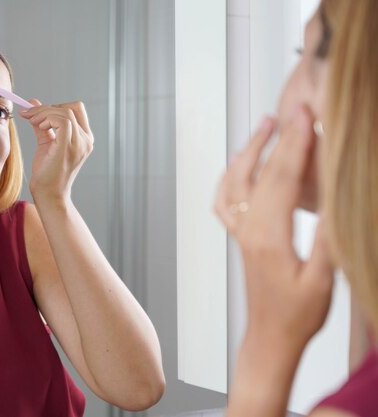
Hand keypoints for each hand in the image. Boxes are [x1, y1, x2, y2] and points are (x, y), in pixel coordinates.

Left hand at [19, 100, 93, 202]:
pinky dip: (47, 118)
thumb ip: (42, 123)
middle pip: (72, 107)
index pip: (76, 109)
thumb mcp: (45, 142)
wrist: (48, 195)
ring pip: (65, 112)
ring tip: (32, 121)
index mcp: (84, 138)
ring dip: (44, 112)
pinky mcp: (68, 147)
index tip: (37, 113)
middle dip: (48, 107)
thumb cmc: (47, 173)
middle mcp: (86, 140)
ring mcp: (79, 144)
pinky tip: (39, 126)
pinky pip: (62, 121)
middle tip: (30, 114)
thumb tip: (33, 102)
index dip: (56, 106)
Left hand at [214, 107, 334, 351]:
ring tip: (266, 125)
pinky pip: (225, 202)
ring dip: (251, 151)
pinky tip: (237, 164)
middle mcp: (249, 230)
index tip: (306, 118)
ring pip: (238, 182)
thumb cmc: (296, 315)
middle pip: (262, 175)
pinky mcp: (240, 237)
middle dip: (280, 139)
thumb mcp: (322, 280)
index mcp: (270, 237)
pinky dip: (229, 178)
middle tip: (294, 110)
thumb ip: (328, 241)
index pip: (283, 180)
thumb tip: (336, 201)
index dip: (297, 146)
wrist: (270, 336)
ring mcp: (241, 232)